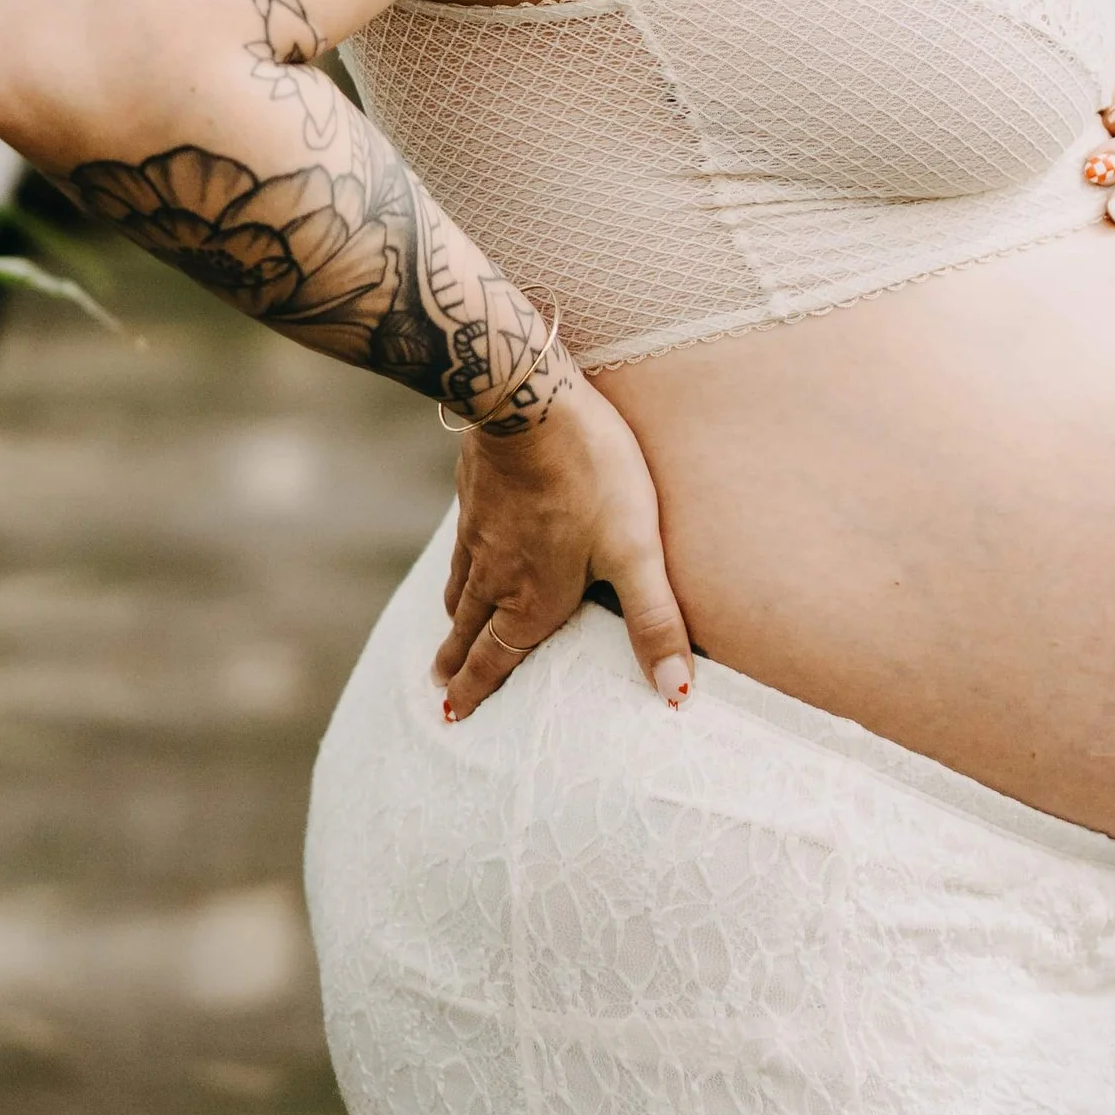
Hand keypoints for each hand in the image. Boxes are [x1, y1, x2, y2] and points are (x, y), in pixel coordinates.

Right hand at [432, 367, 693, 723]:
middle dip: (456, 662)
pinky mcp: (474, 493)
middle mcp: (496, 573)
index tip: (452, 715)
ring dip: (453, 618)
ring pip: (460, 586)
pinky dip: (457, 567)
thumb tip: (675, 696)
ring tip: (449, 630)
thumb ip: (654, 622)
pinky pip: (460, 545)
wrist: (528, 399)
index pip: (497, 658)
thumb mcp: (635, 551)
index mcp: (532, 599)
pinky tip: (467, 550)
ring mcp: (479, 531)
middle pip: (468, 629)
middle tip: (439, 687)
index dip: (476, 689)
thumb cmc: (590, 475)